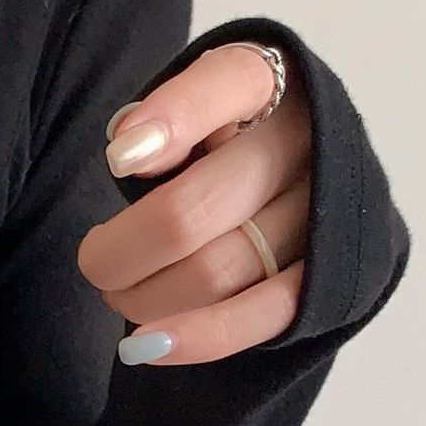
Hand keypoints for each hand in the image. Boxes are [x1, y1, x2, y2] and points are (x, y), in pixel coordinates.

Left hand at [80, 42, 312, 364]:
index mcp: (271, 80)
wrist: (300, 171)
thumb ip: (165, 114)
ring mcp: (323, 214)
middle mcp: (308, 143)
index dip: (169, 122)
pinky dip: (197, 337)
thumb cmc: (221, 135)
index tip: (117, 162)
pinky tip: (143, 345)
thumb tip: (128, 153)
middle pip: (190, 212)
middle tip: (95, 259)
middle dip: (119, 252)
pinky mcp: (330, 278)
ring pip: (214, 273)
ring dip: (144, 297)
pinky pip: (262, 316)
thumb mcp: (193, 102)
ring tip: (120, 293)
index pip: (226, 85)